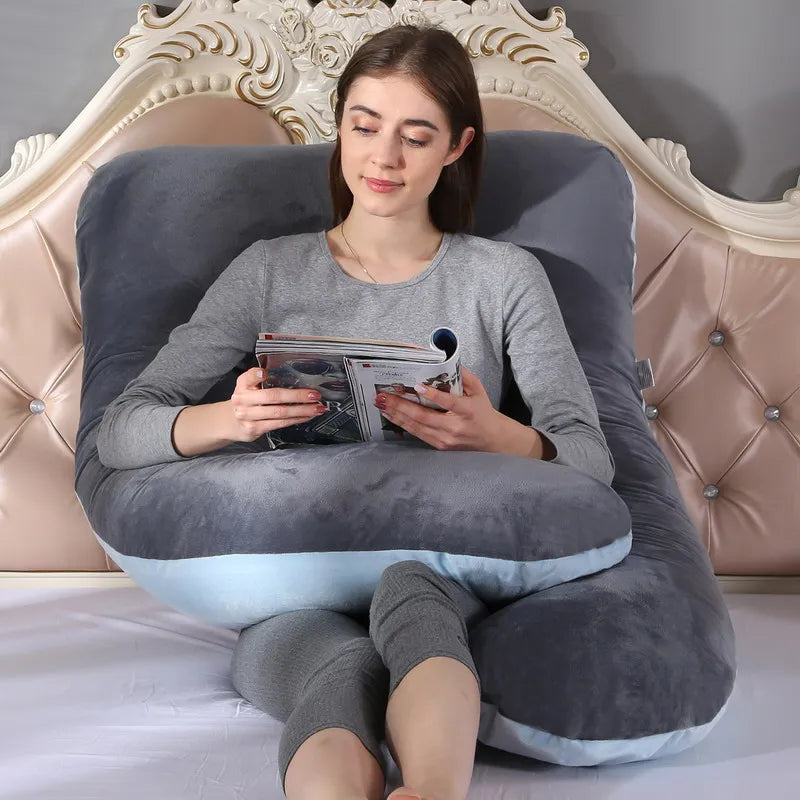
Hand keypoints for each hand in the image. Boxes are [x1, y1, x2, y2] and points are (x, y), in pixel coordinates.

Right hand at [228, 367, 326, 441]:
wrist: (231, 422)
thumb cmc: (246, 400)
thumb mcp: (248, 385)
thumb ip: (260, 378)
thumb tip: (284, 374)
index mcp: (242, 385)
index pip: (248, 377)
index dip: (256, 375)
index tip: (265, 373)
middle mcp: (243, 400)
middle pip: (273, 397)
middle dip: (297, 396)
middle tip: (314, 395)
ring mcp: (248, 416)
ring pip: (280, 413)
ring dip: (302, 410)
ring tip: (317, 408)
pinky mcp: (255, 429)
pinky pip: (280, 423)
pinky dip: (296, 419)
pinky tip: (306, 416)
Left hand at [374, 365, 507, 452]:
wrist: (492, 440)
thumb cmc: (483, 411)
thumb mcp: (478, 390)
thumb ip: (463, 375)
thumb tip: (445, 360)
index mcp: (467, 411)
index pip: (448, 402)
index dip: (432, 395)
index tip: (418, 386)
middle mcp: (455, 427)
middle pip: (424, 416)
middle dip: (401, 405)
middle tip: (384, 396)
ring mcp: (446, 439)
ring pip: (417, 427)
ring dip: (397, 415)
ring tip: (382, 405)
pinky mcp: (440, 446)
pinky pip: (418, 434)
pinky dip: (403, 424)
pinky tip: (392, 416)